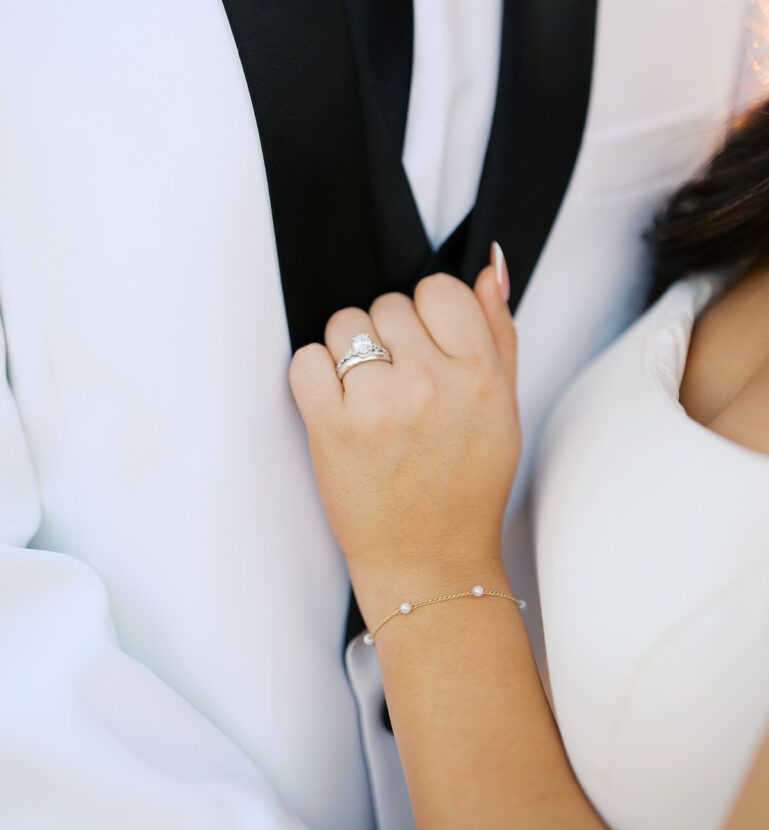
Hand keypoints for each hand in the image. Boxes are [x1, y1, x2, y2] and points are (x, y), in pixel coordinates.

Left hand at [289, 248, 519, 616]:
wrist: (430, 560)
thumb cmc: (467, 486)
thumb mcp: (503, 408)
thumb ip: (498, 332)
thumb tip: (489, 268)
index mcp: (479, 374)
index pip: (438, 290)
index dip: (426, 316)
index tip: (424, 349)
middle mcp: (431, 384)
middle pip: (386, 305)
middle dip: (388, 338)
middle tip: (397, 385)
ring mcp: (379, 406)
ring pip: (344, 326)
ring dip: (348, 354)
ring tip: (367, 398)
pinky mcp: (332, 429)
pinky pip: (305, 360)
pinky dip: (313, 378)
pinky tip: (335, 406)